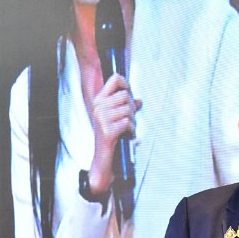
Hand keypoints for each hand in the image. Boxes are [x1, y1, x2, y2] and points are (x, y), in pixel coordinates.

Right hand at [88, 73, 141, 193]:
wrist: (104, 158)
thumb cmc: (112, 136)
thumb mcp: (118, 118)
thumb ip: (127, 108)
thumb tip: (139, 101)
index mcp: (99, 100)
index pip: (115, 79)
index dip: (126, 83)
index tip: (129, 92)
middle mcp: (98, 107)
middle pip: (126, 96)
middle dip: (132, 108)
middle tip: (129, 119)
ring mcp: (101, 119)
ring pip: (128, 110)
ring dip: (132, 121)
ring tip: (127, 129)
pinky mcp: (107, 131)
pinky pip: (128, 123)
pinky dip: (131, 131)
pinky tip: (126, 136)